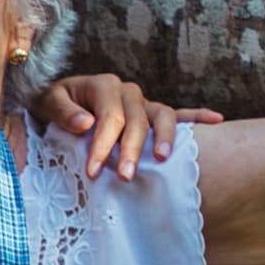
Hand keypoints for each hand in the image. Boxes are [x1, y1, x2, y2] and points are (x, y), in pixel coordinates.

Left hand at [42, 71, 223, 180]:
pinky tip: (217, 120)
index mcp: (103, 86)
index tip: (92, 171)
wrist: (60, 98)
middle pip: (137, 121)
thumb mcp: (47, 102)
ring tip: (163, 159)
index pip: (109, 118)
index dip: (101, 145)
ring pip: (162, 117)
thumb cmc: (53, 102)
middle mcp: (128, 92)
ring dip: (166, 138)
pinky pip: (181, 113)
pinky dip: (199, 116)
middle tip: (124, 178)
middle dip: (130, 151)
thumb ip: (63, 111)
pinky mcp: (153, 112)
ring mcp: (144, 102)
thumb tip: (86, 123)